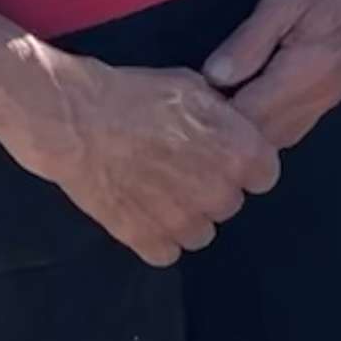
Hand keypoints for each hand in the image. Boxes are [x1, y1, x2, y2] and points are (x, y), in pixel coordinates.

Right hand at [4, 49, 279, 265]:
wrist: (76, 120)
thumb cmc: (134, 96)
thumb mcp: (194, 88)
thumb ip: (223, 118)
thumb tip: (231, 128)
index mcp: (240, 153)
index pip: (263, 176)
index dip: (242, 167)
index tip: (221, 160)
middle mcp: (219, 192)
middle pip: (229, 205)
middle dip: (209, 190)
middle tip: (178, 170)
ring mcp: (184, 220)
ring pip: (201, 233)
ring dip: (184, 218)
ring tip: (156, 192)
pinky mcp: (147, 239)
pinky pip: (167, 252)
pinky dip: (154, 237)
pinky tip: (139, 211)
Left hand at [201, 0, 340, 151]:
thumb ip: (250, 42)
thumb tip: (214, 78)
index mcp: (308, 71)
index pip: (251, 117)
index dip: (214, 117)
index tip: (184, 101)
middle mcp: (321, 95)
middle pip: (265, 138)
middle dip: (227, 131)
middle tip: (191, 106)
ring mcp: (328, 98)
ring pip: (279, 138)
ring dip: (246, 132)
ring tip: (213, 107)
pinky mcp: (329, 93)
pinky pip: (291, 126)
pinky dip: (264, 125)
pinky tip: (242, 104)